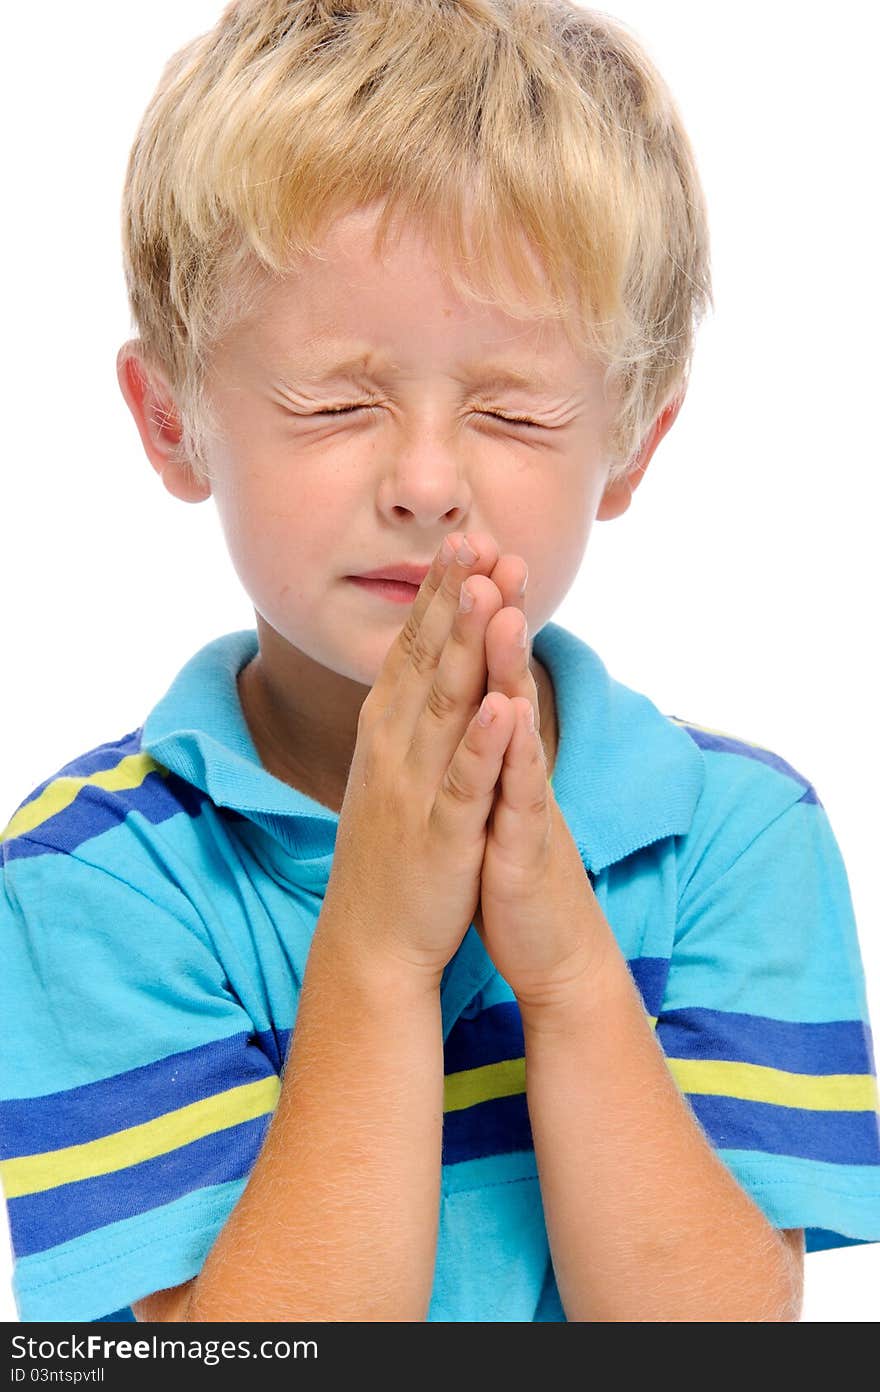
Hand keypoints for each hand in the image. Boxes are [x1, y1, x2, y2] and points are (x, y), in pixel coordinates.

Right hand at [319, 531, 525, 987]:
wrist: (372, 942)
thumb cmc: (391, 852)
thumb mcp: (392, 772)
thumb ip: (409, 718)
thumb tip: (421, 668)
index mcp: (385, 734)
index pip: (411, 650)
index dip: (437, 595)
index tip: (461, 540)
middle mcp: (394, 751)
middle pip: (426, 663)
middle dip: (452, 599)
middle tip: (472, 537)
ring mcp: (415, 791)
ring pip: (446, 709)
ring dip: (466, 648)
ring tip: (488, 592)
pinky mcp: (443, 836)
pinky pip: (466, 783)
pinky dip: (484, 743)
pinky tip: (502, 703)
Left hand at [473, 575, 614, 1009]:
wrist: (547, 946)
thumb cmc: (508, 866)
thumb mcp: (489, 794)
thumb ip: (483, 743)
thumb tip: (469, 696)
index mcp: (492, 751)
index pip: (481, 669)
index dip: (470, 614)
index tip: (461, 553)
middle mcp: (513, 763)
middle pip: (504, 677)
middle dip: (497, 613)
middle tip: (494, 547)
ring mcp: (524, 799)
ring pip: (517, 722)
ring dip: (509, 665)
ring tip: (502, 606)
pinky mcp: (528, 844)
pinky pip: (523, 792)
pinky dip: (515, 753)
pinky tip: (511, 713)